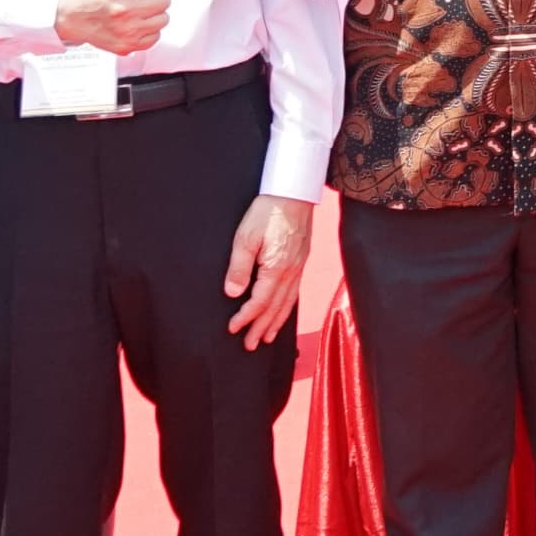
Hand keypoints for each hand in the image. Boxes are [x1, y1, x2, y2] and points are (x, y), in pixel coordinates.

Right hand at [54, 0, 173, 56]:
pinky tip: (132, 23)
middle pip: (165, 0)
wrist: (71, 15)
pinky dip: (147, 29)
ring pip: (164, 19)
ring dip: (152, 13)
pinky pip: (156, 37)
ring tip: (133, 9)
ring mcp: (126, 31)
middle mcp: (125, 9)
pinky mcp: (127, 46)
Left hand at [220, 193, 314, 348]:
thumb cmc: (268, 210)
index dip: (246, 318)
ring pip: (288, 302)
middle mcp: (291, 272)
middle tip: (251, 345)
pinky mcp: (302, 260)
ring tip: (267, 337)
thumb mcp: (245, 236)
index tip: (233, 329)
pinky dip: (288, 307)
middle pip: (275, 308)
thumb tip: (233, 293)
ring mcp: (299, 267)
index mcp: (276, 268)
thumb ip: (239, 267)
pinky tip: (283, 310)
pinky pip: (295, 291)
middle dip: (262, 328)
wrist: (294, 191)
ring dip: (276, 322)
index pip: (259, 302)